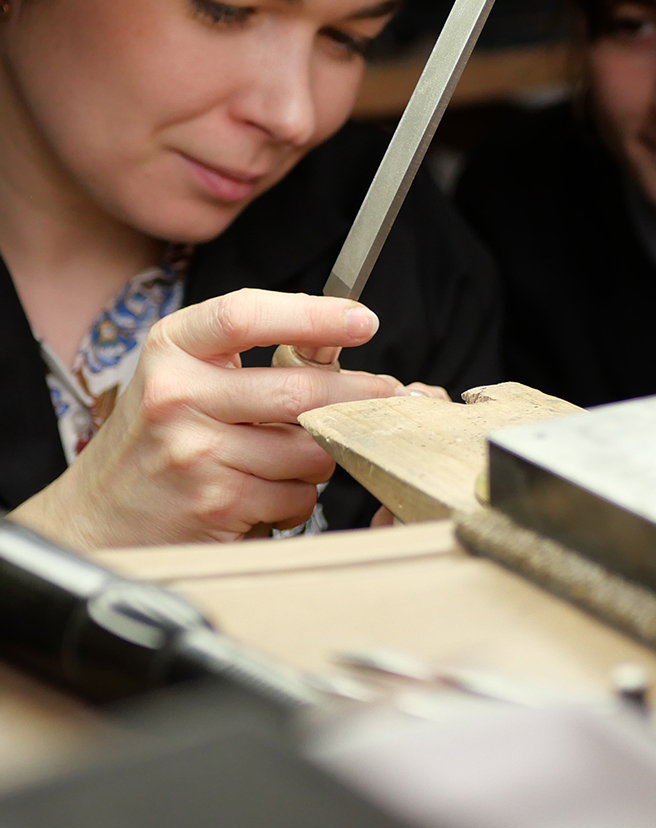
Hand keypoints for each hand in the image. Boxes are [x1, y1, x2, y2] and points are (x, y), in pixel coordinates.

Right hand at [10, 289, 396, 549]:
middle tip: (387, 393)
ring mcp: (196, 452)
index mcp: (172, 347)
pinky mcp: (216, 503)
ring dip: (318, 455)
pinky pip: (296, 496)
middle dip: (356, 395)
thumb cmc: (153, 436)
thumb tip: (336, 337)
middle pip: (298, 390)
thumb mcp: (182, 373)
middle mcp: (177, 395)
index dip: (313, 314)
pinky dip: (297, 496)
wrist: (98, 513)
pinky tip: (264, 492)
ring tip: (288, 455)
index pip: (246, 314)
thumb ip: (244, 352)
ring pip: (308, 450)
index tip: (361, 319)